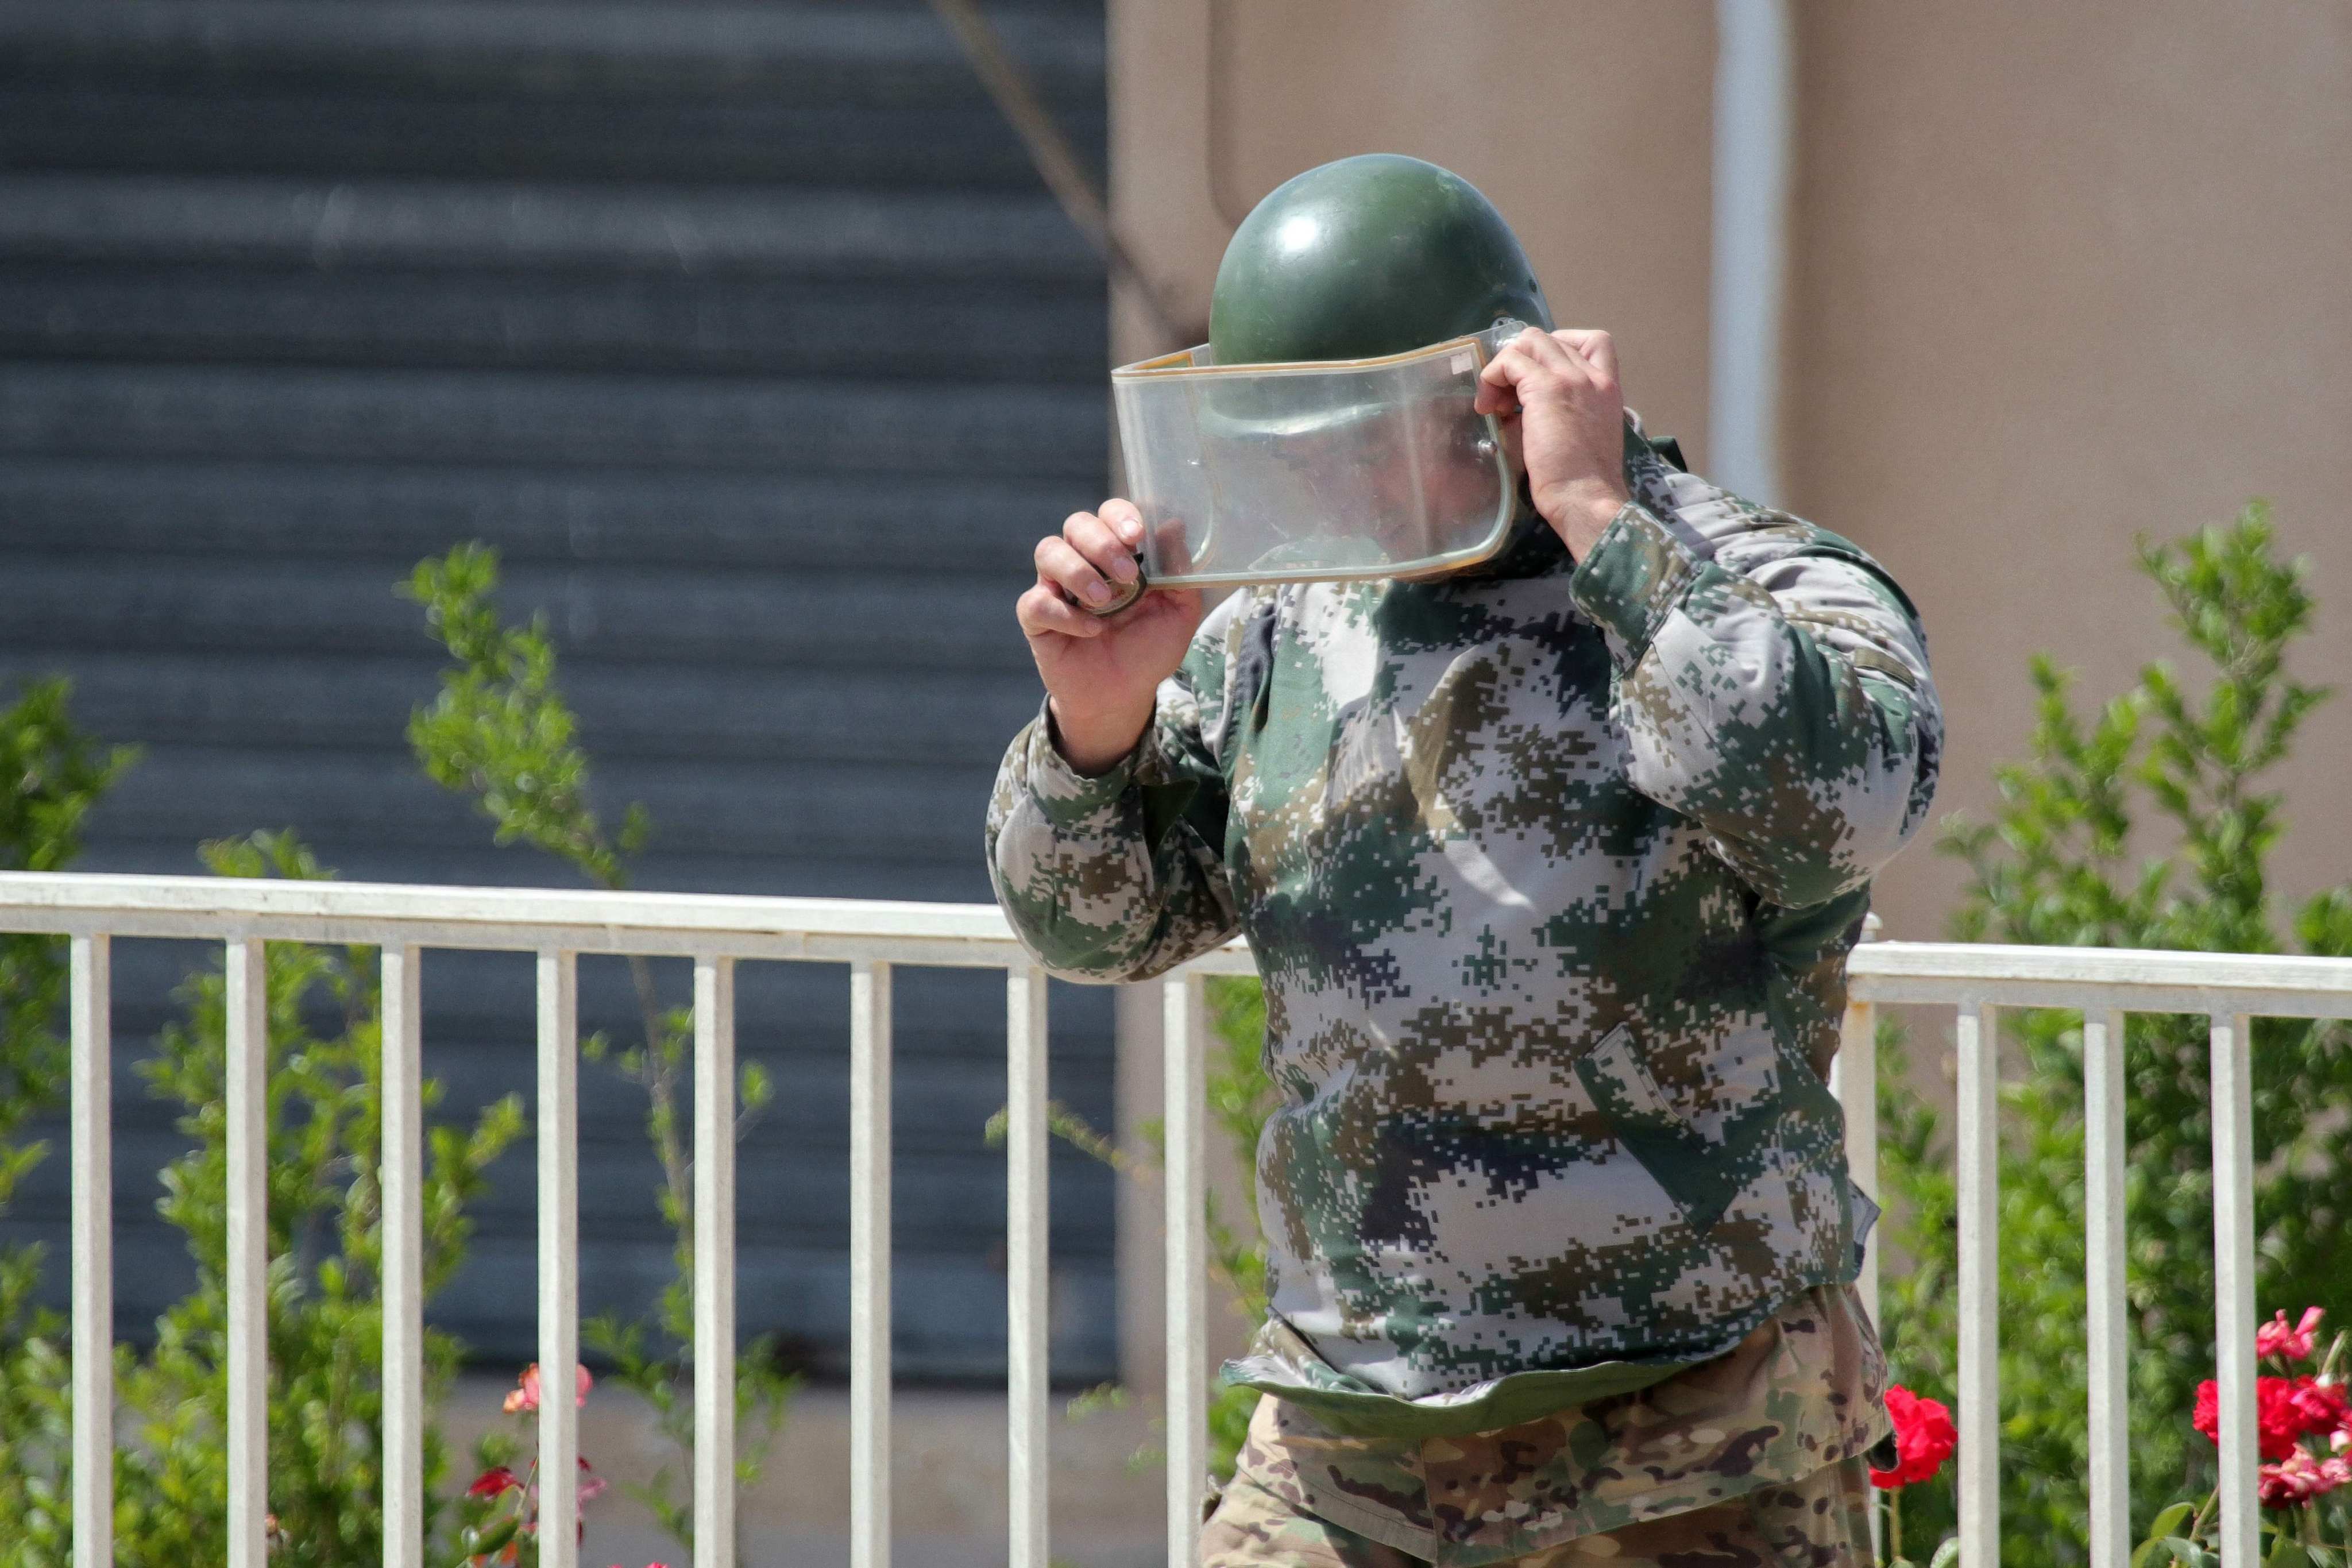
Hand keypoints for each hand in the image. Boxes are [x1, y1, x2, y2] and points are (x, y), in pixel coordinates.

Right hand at [1015, 500, 1204, 773]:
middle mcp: (1083, 560)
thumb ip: (1180, 573)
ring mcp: (1056, 586)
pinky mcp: (1037, 617)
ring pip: (1048, 551)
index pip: (1110, 513)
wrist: (1124, 696)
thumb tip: (1174, 526)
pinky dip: (1064, 614)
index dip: (1120, 516)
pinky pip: (1036, 601)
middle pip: (1077, 524)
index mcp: (1117, 552)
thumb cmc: (1149, 649)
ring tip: (1103, 601)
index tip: (1137, 537)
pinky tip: (1091, 630)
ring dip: (1078, 571)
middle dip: (1101, 543)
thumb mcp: (1179, 614)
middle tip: (1126, 575)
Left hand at [1474, 327, 1631, 558]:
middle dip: (1522, 360)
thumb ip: (1566, 413)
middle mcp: (1593, 376)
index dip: (1559, 347)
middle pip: (1549, 339)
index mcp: (1608, 388)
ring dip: (1505, 367)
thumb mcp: (1584, 436)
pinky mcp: (1545, 388)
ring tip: (1496, 403)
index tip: (1538, 375)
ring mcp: (1570, 378)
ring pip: (1529, 342)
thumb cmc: (1584, 482)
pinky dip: (1492, 378)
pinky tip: (1489, 408)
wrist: (1586, 498)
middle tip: (1507, 396)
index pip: (1593, 341)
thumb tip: (1524, 410)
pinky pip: (1510, 362)